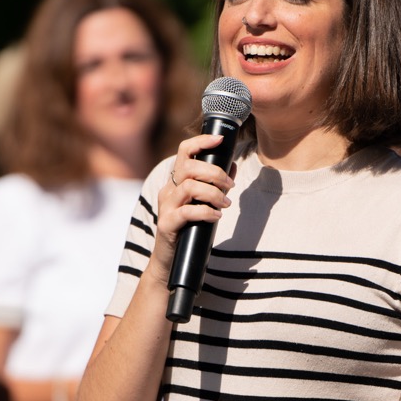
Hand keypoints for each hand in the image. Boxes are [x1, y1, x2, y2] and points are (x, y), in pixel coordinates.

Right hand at [148, 134, 234, 282]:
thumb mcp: (205, 203)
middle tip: (230, 185)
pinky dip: (206, 211)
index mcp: (177, 182)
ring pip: (189, 187)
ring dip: (213, 193)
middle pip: (189, 167)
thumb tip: (233, 165)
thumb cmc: (189, 229)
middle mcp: (169, 190)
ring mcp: (166, 206)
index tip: (220, 140)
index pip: (184, 151)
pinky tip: (216, 216)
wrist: (170, 260)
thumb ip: (217, 185)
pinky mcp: (167, 224)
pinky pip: (187, 211)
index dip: (201, 141)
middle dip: (215, 173)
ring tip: (225, 204)